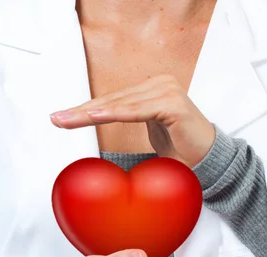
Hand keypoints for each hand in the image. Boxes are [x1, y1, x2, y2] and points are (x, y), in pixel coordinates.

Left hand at [50, 75, 215, 167]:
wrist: (209, 162)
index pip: (113, 101)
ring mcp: (166, 91)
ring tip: (68, 119)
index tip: (62, 118)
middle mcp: (158, 85)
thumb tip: (102, 130)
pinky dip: (116, 114)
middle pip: (113, 101)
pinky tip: (95, 116)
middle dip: (82, 112)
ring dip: (92, 114)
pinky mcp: (173, 104)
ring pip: (121, 105)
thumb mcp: (148, 134)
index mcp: (151, 90)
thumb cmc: (181, 150)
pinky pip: (138, 111)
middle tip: (56, 119)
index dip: (86, 110)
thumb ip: (128, 124)